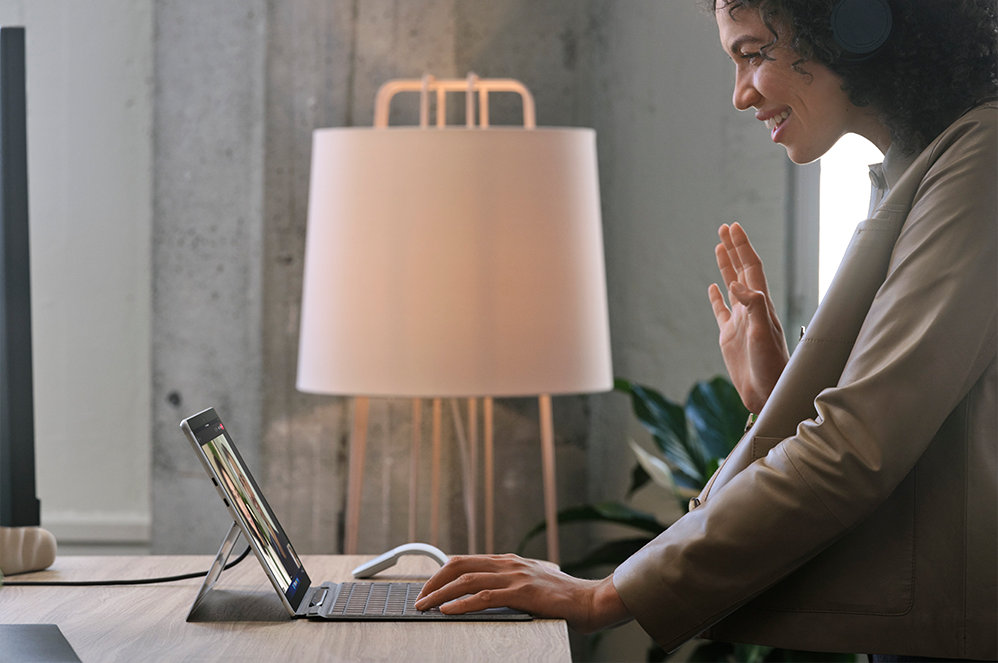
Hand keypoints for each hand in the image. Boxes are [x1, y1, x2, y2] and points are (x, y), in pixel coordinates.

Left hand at [414, 553, 630, 632]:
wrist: (590, 600)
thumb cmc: (562, 598)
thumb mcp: (531, 584)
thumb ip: (509, 585)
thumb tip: (482, 595)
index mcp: (509, 562)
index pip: (465, 561)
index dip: (441, 574)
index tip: (427, 589)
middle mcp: (509, 564)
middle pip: (459, 566)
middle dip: (434, 582)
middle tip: (419, 599)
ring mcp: (515, 576)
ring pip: (467, 581)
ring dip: (440, 594)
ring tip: (425, 606)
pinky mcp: (522, 593)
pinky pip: (484, 597)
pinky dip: (461, 604)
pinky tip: (448, 610)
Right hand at [707, 222, 788, 412]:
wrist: (769, 393)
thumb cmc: (771, 365)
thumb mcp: (763, 334)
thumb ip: (752, 306)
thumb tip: (735, 283)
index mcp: (760, 304)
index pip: (751, 267)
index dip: (742, 247)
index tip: (733, 227)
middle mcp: (750, 308)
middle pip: (741, 271)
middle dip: (734, 248)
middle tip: (724, 228)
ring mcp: (739, 322)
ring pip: (731, 286)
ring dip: (726, 266)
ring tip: (719, 248)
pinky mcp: (729, 337)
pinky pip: (721, 311)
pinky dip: (716, 297)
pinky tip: (713, 288)